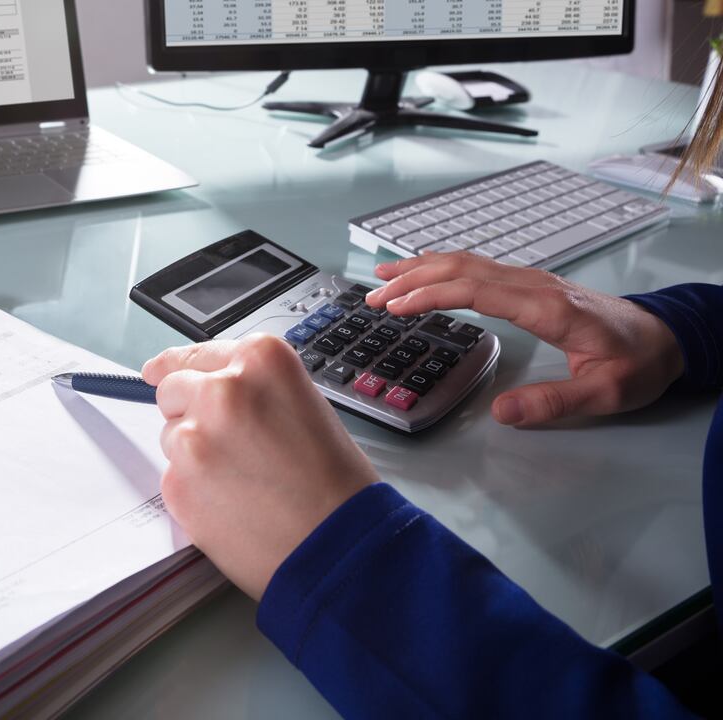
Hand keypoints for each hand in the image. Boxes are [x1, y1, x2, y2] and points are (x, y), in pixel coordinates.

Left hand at [142, 335, 376, 599]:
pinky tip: (232, 504)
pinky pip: (171, 476)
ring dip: (193, 453)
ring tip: (242, 480)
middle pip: (173, 389)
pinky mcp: (177, 482)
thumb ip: (252, 389)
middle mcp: (222, 390)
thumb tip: (204, 386)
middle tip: (225, 444)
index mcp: (260, 361)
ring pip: (171, 435)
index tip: (159, 370)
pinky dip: (193, 490)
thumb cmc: (334, 482)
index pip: (198, 353)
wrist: (338, 546)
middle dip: (189, 411)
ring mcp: (195, 436)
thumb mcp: (302, 404)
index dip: (180, 366)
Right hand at [367, 252, 683, 426]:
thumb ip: (554, 403)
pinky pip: (479, 267)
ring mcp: (533, 281)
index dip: (431, 295)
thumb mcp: (605, 394)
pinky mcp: (531, 285)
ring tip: (383, 277)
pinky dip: (444, 267)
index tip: (395, 306)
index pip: (476, 291)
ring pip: (469, 262)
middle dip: (413, 279)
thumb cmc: (639, 364)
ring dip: (423, 267)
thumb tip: (501, 413)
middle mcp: (535, 285)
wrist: (667, 337)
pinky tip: (425, 271)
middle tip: (373, 296)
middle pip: (463, 269)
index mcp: (547, 307)